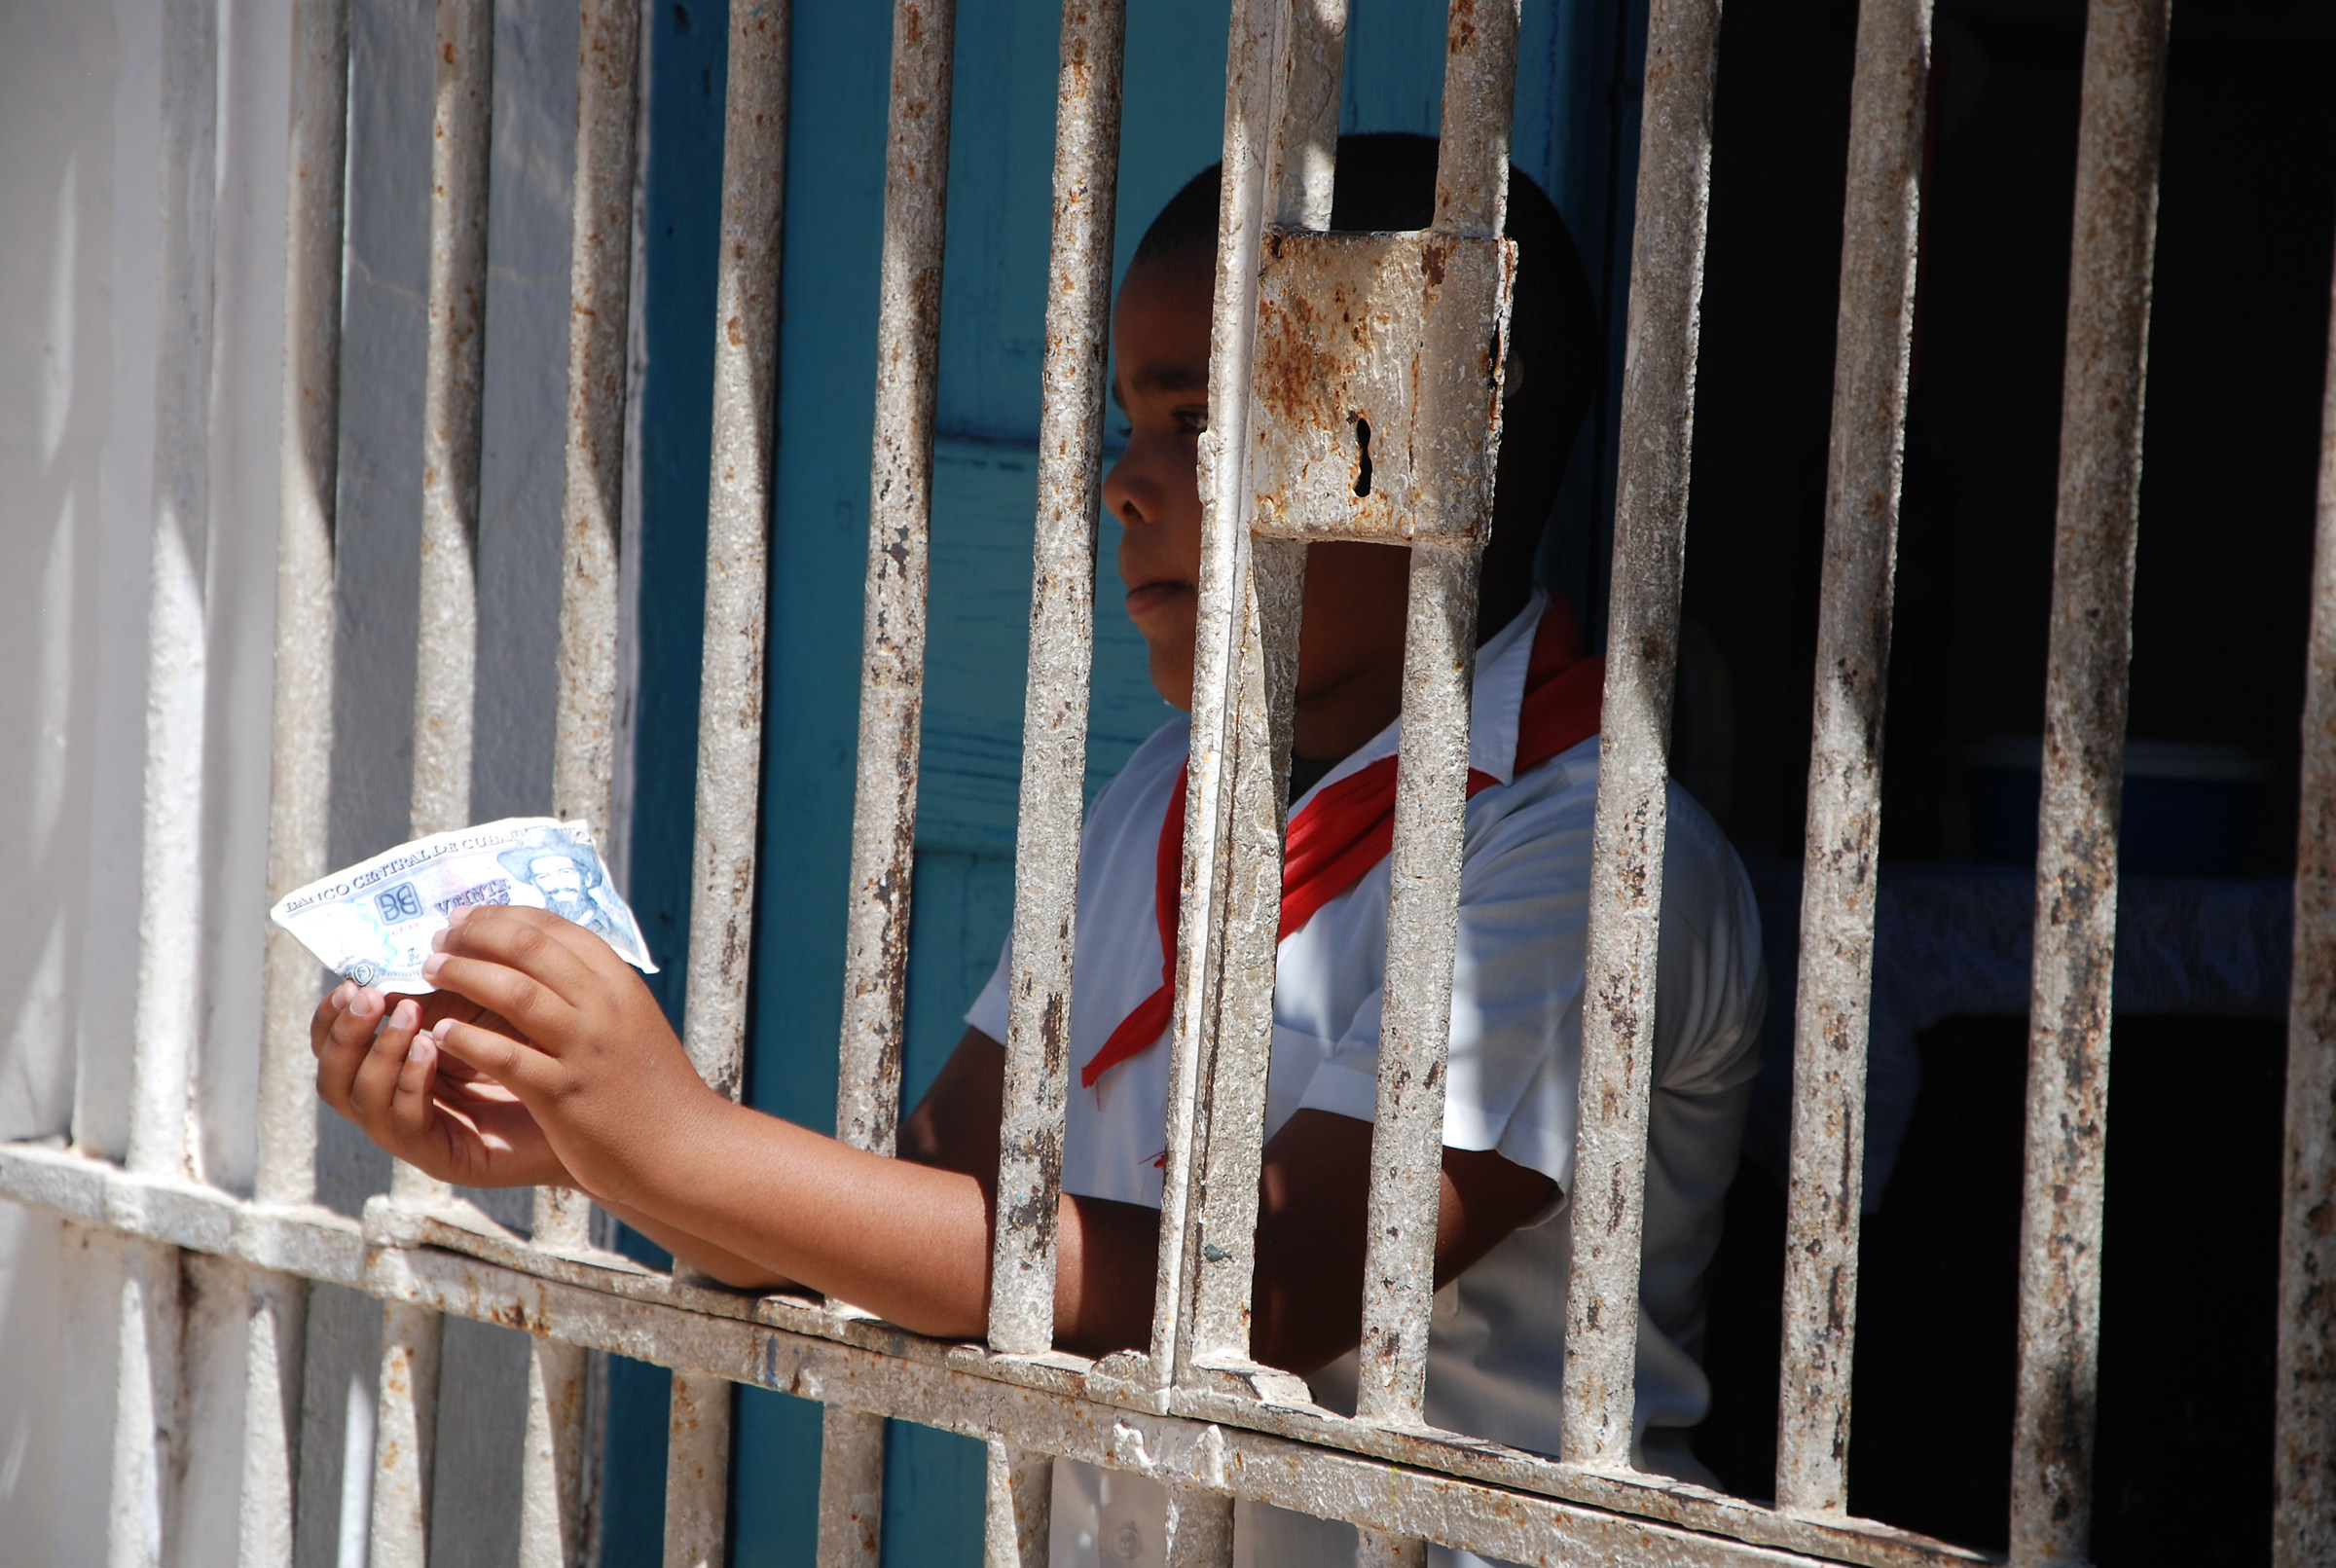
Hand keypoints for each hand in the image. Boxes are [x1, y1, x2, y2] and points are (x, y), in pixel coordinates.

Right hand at [310, 982, 574, 1188]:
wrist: (592, 1104)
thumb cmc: (541, 1048)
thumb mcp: (487, 1006)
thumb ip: (448, 984)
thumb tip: (415, 944)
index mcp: (394, 1064)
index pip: (336, 1046)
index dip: (330, 1016)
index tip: (350, 980)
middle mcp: (394, 1101)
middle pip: (333, 1078)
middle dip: (344, 1033)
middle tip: (368, 996)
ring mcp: (417, 1133)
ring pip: (361, 1100)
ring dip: (378, 1051)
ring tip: (409, 1014)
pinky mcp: (444, 1158)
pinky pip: (407, 1123)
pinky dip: (410, 1081)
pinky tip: (430, 1048)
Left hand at [415, 904, 718, 1209]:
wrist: (684, 1148)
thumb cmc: (651, 1087)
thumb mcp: (631, 1021)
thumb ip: (593, 991)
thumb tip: (539, 958)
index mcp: (620, 983)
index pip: (554, 928)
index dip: (502, 916)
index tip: (465, 917)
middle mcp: (605, 1006)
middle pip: (529, 948)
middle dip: (475, 936)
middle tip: (438, 940)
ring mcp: (586, 1049)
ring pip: (514, 993)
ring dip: (464, 975)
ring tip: (432, 972)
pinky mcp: (565, 1093)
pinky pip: (506, 1056)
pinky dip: (468, 1040)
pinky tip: (442, 1032)